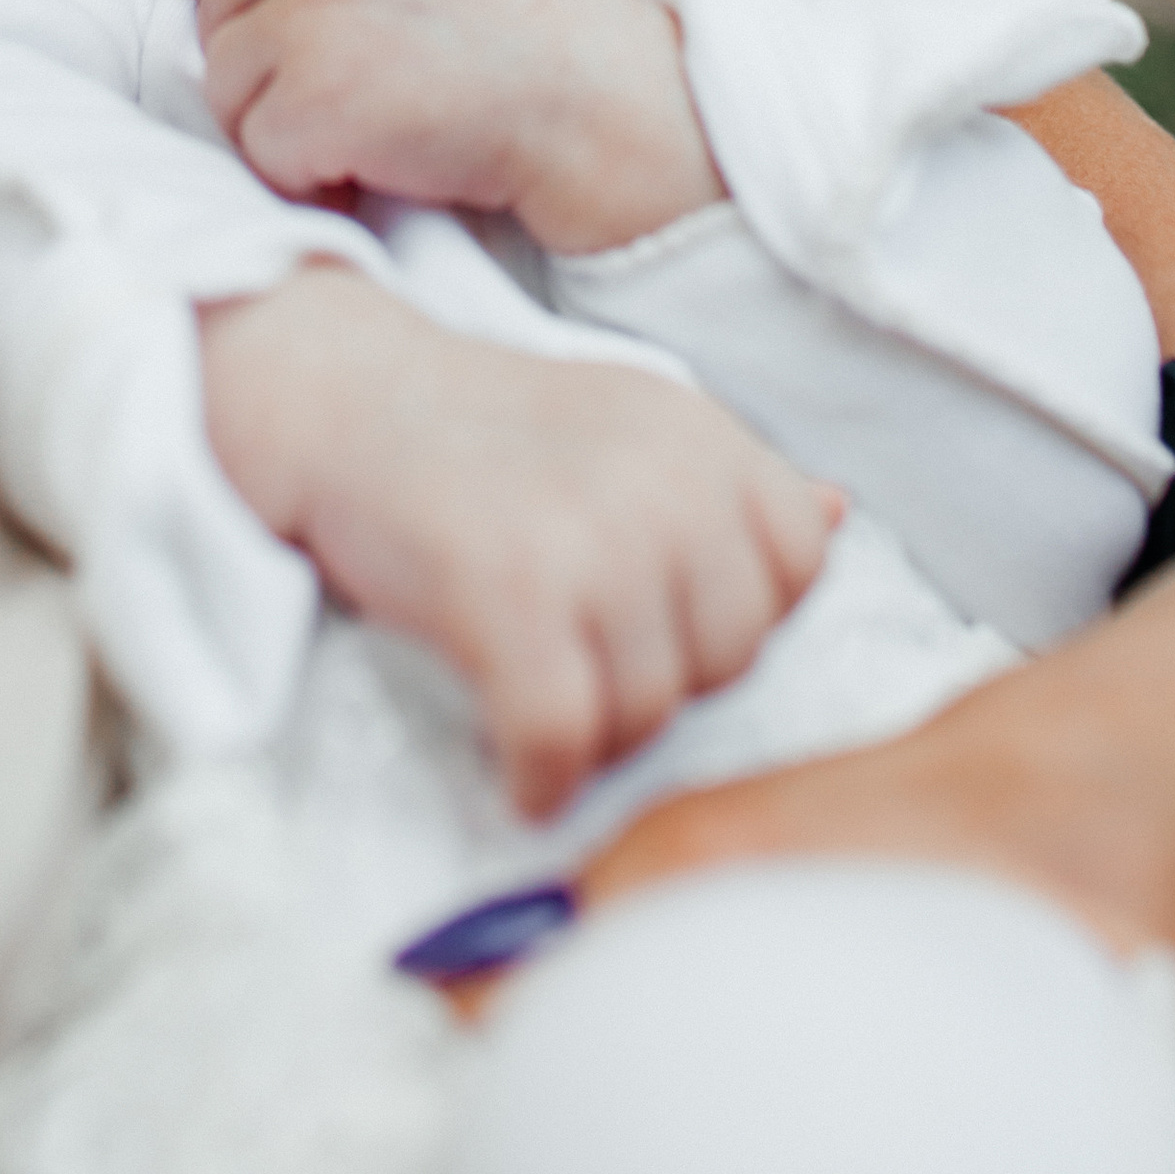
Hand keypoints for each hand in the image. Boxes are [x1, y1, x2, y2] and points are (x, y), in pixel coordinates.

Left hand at [168, 0, 721, 252]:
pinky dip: (305, 176)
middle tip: (342, 93)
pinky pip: (257, 149)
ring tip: (366, 130)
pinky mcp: (311, 92)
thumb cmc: (531, 35)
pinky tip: (371, 168)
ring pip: (225, 79)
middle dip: (257, 56)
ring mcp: (313, 7)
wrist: (601, 105)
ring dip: (278, 123)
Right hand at [198, 267, 837, 816]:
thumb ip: (725, 479)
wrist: (338, 398)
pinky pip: (561, 737)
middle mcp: (662, 477)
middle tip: (588, 670)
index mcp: (699, 433)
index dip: (736, 615)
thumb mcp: (623, 420)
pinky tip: (516, 770)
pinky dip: (538, 775)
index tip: (662, 622)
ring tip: (543, 707)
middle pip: (729, 657)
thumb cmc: (478, 431)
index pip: (799, 565)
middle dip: (664, 686)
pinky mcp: (509, 593)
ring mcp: (588, 534)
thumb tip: (836, 520)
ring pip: (648, 712)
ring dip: (595, 738)